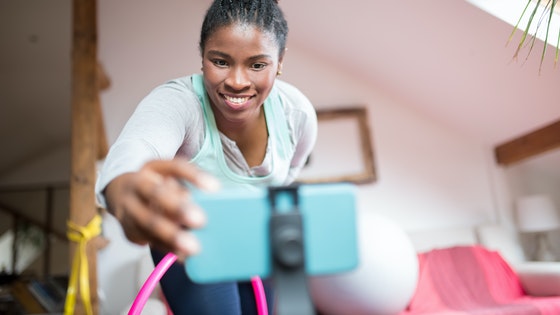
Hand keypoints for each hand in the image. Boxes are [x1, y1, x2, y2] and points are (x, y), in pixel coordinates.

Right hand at [104, 158, 219, 260]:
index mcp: (153, 168)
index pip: (175, 167)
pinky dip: (166, 248)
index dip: (194, 176)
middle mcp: (136, 185)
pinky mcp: (128, 230)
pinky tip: (182, 255)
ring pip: (147, 222)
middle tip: (201, 220)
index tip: (215, 188)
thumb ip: (185, 189)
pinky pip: (148, 240)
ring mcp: (128, 208)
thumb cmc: (156, 186)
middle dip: (178, 208)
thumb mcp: (169, 179)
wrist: (120, 194)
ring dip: (171, 236)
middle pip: (155, 194)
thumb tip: (206, 206)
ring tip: (193, 248)